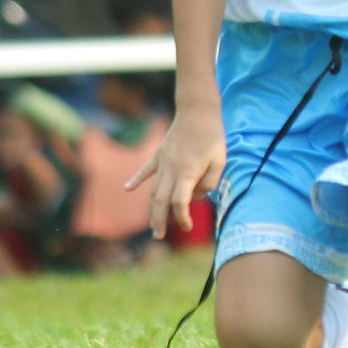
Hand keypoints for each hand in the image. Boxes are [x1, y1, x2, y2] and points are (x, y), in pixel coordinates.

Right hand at [127, 104, 225, 240]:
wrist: (197, 111)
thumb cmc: (212, 137)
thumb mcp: (220, 162)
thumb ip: (210, 183)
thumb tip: (197, 195)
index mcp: (188, 173)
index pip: (180, 203)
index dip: (183, 217)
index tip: (188, 226)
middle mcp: (171, 170)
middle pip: (161, 201)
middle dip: (159, 221)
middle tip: (159, 236)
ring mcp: (162, 162)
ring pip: (153, 190)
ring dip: (151, 209)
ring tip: (153, 224)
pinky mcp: (159, 154)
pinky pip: (145, 170)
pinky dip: (136, 180)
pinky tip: (127, 189)